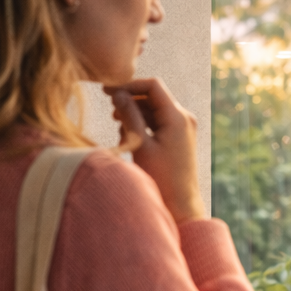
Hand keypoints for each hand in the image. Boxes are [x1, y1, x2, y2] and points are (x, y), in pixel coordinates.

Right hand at [105, 78, 205, 223]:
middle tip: (109, 109)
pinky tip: (128, 137)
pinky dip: (142, 124)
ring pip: (153, 109)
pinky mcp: (178, 138)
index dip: (128, 85)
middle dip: (130, 100)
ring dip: (134, 113)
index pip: (152, 86)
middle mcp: (184, 118)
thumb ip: (130, 117)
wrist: (181, 206)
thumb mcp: (140, 145)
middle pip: (152, 96)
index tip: (106, 90)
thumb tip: (117, 93)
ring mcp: (182, 128)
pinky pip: (158, 122)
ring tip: (119, 128)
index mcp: (178, 117)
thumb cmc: (161, 178)